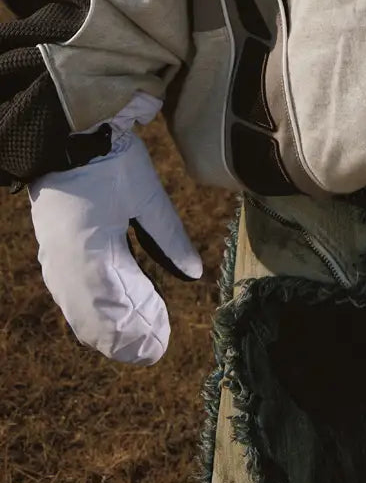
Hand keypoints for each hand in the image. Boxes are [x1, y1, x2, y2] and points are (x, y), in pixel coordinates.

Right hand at [27, 91, 202, 363]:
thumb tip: (194, 275)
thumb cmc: (109, 161)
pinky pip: (70, 294)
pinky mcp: (54, 250)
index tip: (161, 345)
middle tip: (153, 350)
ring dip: (107, 327)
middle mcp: (67, 267)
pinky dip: (91, 311)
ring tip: (135, 338)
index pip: (116, 312)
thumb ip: (170, 238)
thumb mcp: (147, 196)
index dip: (138, 332)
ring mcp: (56, 260)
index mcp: (91, 257)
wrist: (66, 132)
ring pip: (80, 310)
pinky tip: (109, 314)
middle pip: (94, 319)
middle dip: (124, 337)